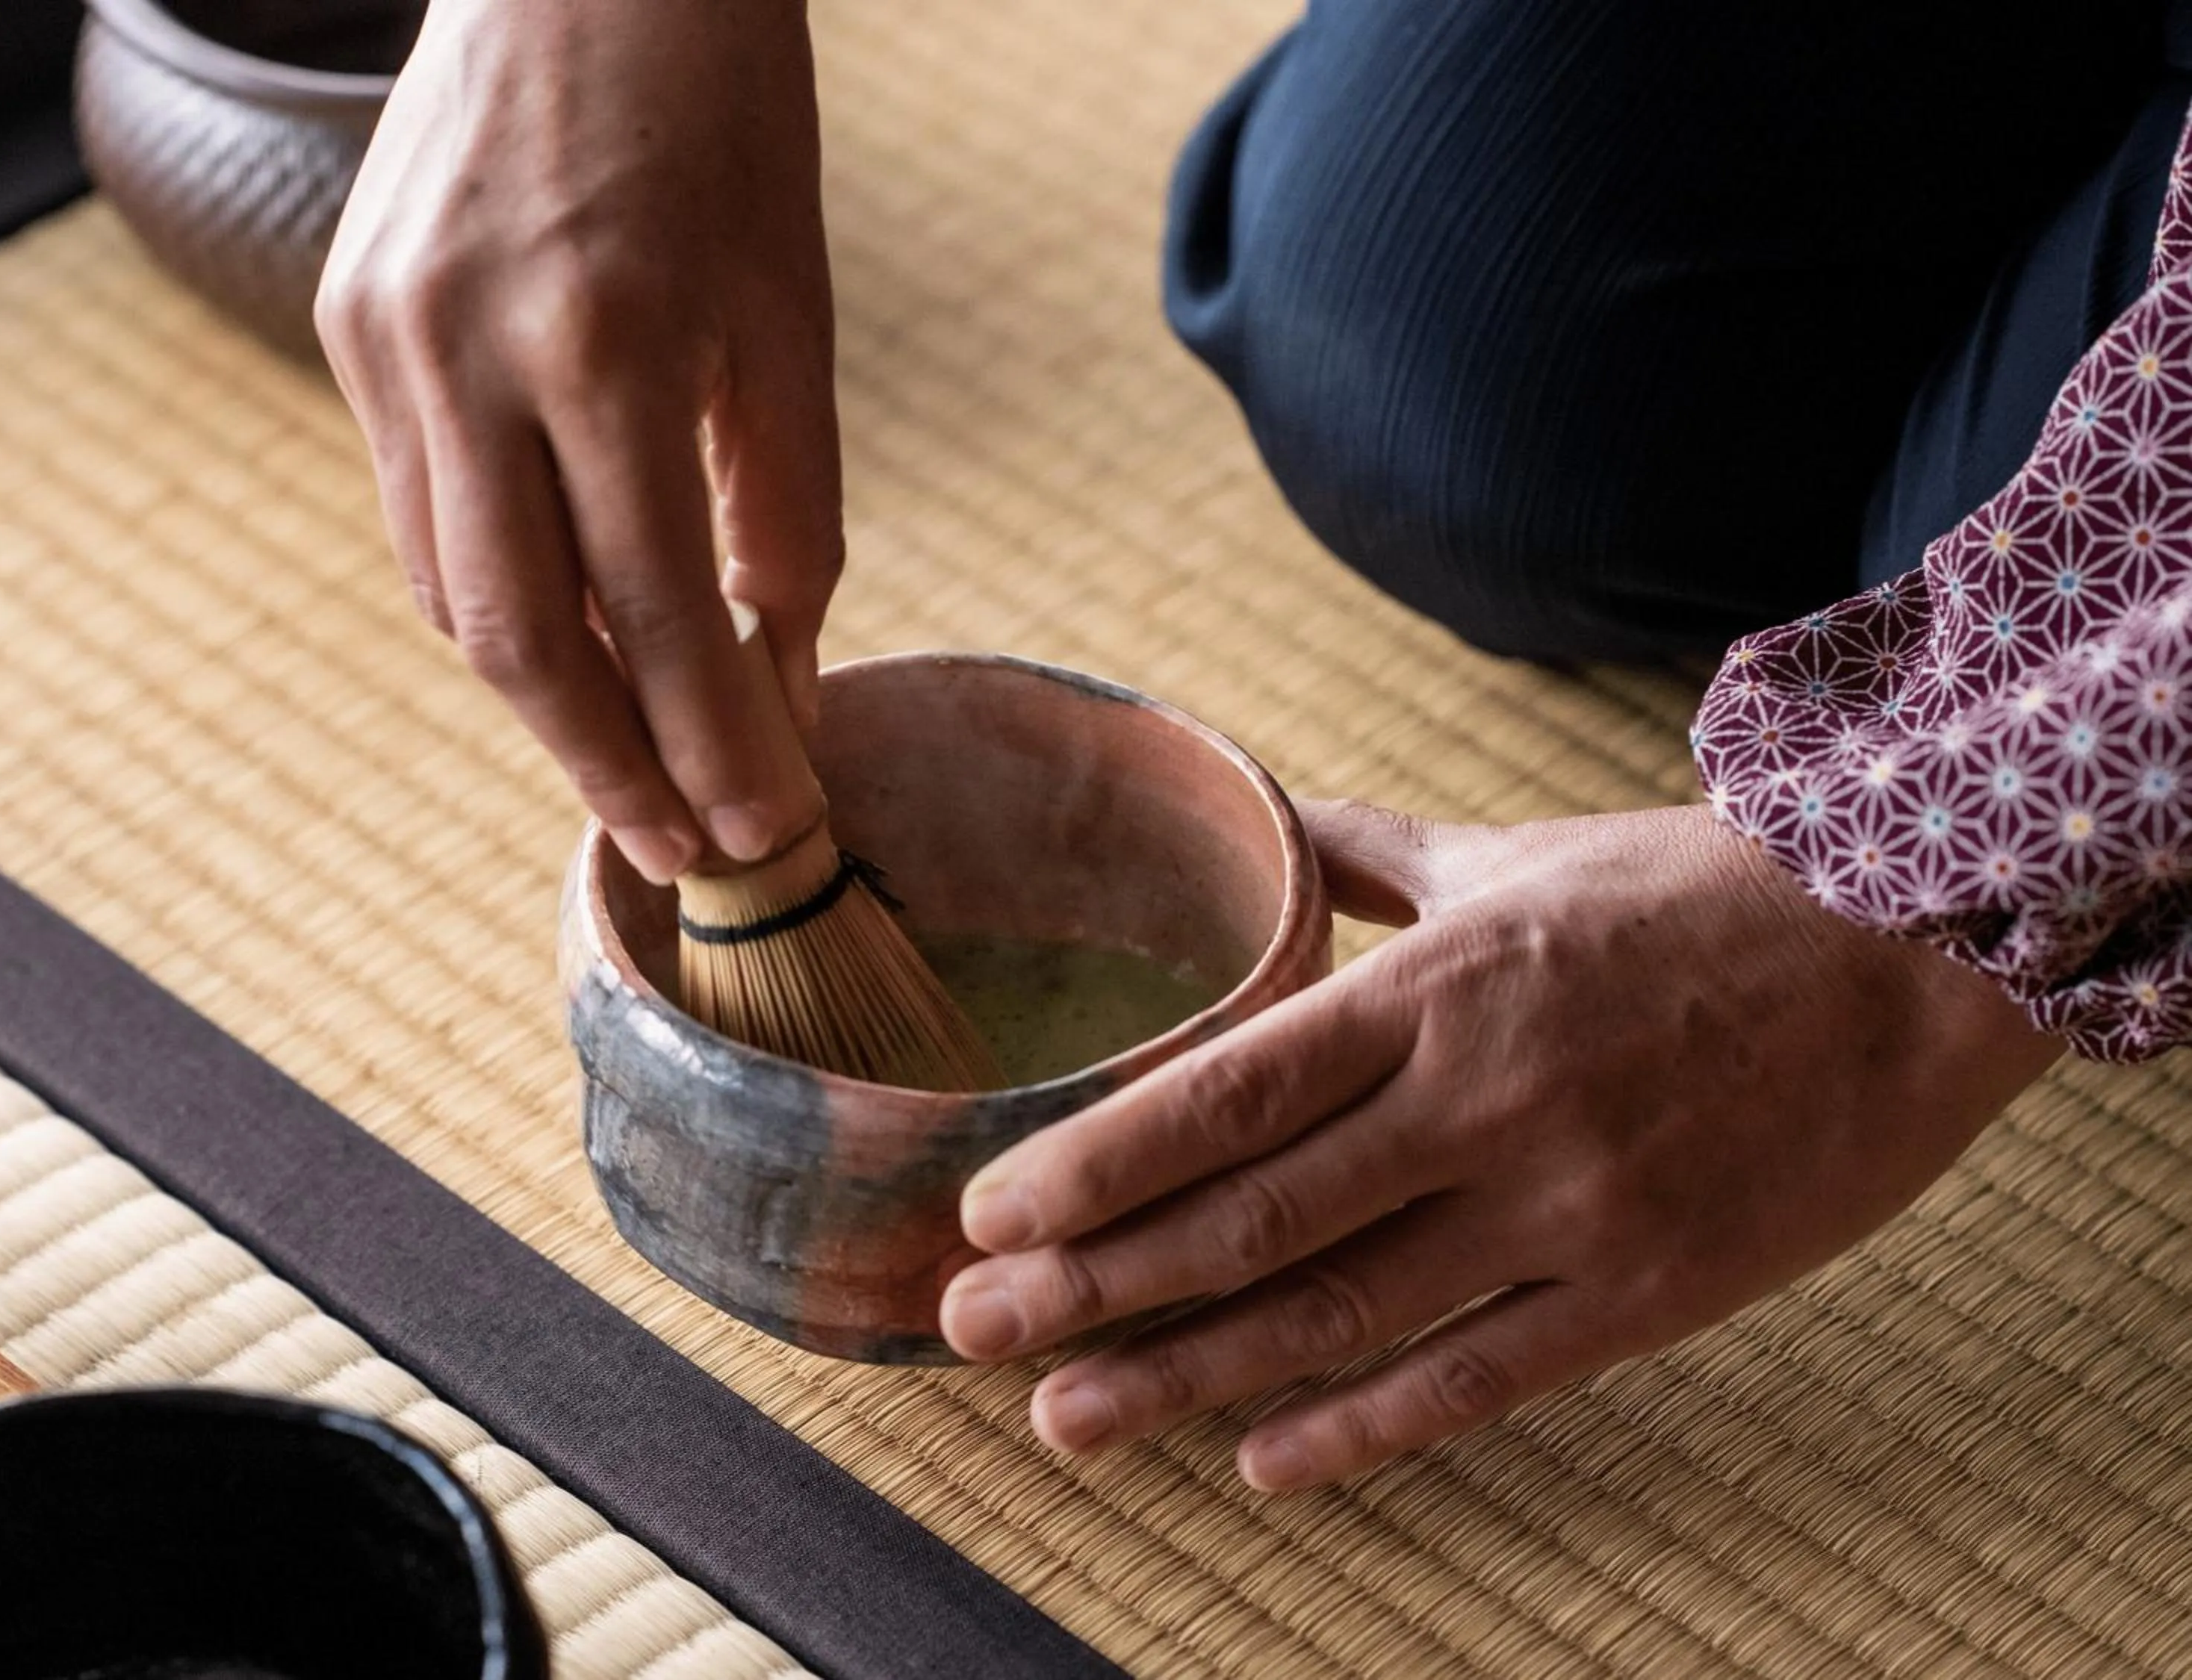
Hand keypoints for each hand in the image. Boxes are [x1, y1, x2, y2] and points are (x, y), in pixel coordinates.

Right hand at [316, 0, 838, 876]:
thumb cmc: (724, 128)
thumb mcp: (790, 320)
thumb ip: (788, 516)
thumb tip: (780, 692)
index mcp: (604, 344)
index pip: (655, 614)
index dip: (711, 748)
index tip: (763, 833)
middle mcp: (466, 350)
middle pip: (522, 639)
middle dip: (612, 770)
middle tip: (687, 852)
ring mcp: (384, 337)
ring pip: (450, 593)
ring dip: (549, 702)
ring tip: (639, 773)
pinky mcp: (347, 321)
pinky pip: (415, 516)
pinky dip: (494, 603)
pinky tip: (566, 651)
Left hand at [940, 801, 2061, 1489]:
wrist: (1912, 953)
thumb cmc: (1695, 896)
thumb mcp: (1515, 854)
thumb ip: (1373, 851)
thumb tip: (1267, 808)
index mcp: (1441, 988)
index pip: (1228, 1090)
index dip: (1094, 1163)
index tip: (987, 1216)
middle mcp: (1484, 1101)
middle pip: (1251, 1218)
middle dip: (1093, 1285)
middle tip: (965, 1336)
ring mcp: (1565, 1207)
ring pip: (1339, 1316)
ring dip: (1185, 1377)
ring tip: (1066, 1420)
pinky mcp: (1647, 1292)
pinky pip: (1478, 1381)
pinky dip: (1362, 1430)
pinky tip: (1260, 1463)